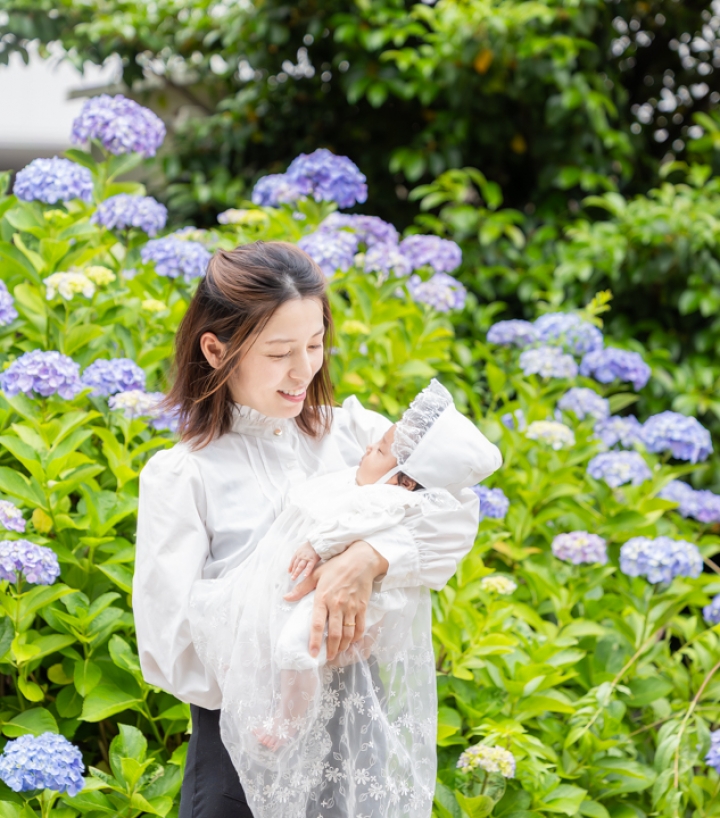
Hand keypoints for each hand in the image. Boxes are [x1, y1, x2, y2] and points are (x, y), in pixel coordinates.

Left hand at [283, 540, 388, 660]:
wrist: (361, 560)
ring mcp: (351, 607)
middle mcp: (337, 605)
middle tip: (328, 658)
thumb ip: (301, 588)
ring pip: (348, 633)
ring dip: (343, 646)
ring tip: (338, 652)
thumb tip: (286, 597)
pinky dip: (356, 637)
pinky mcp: (362, 607)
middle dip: (331, 649)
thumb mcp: (316, 574)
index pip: (318, 624)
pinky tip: (352, 642)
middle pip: (335, 633)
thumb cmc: (337, 566)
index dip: (315, 641)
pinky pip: (360, 626)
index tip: (313, 653)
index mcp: (323, 598)